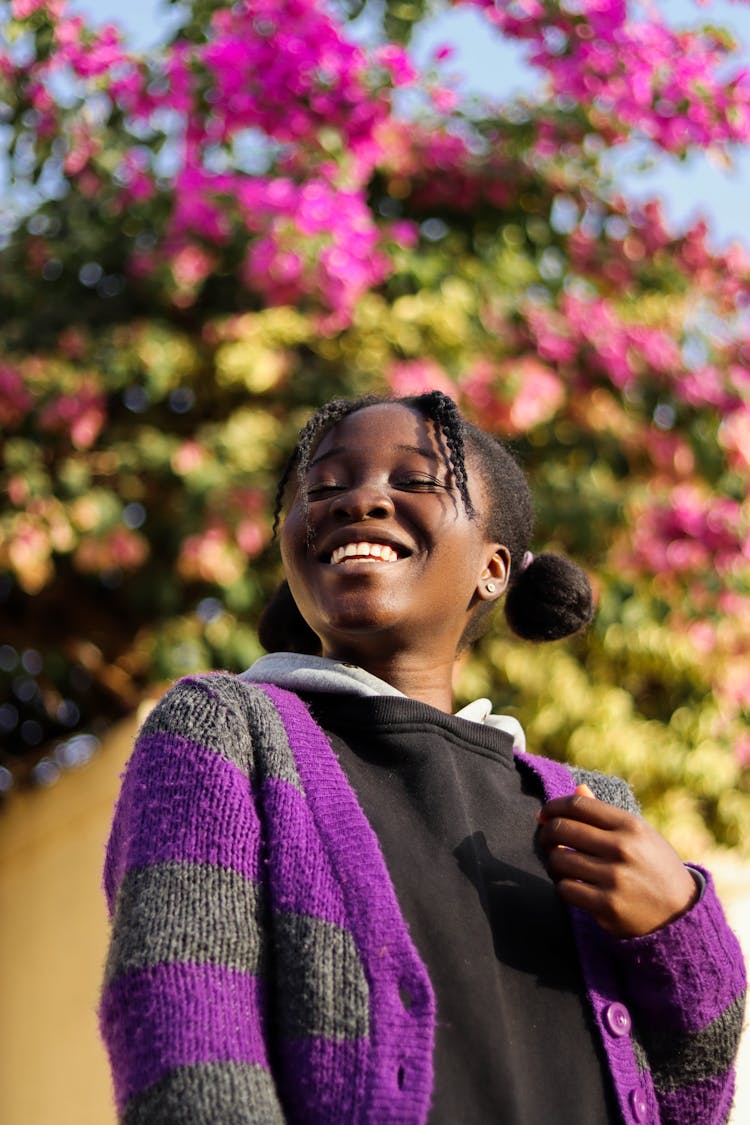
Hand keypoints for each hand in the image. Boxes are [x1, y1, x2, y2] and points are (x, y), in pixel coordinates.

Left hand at [537, 784, 698, 937]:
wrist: (680, 910)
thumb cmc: (652, 864)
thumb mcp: (638, 833)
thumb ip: (605, 812)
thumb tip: (575, 788)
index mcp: (629, 825)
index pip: (577, 805)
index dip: (553, 807)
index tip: (544, 815)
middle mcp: (622, 848)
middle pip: (562, 829)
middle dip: (546, 834)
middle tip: (546, 841)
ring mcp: (615, 878)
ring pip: (558, 861)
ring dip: (552, 863)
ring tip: (560, 866)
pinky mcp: (608, 906)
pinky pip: (565, 889)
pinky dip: (562, 886)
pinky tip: (570, 885)